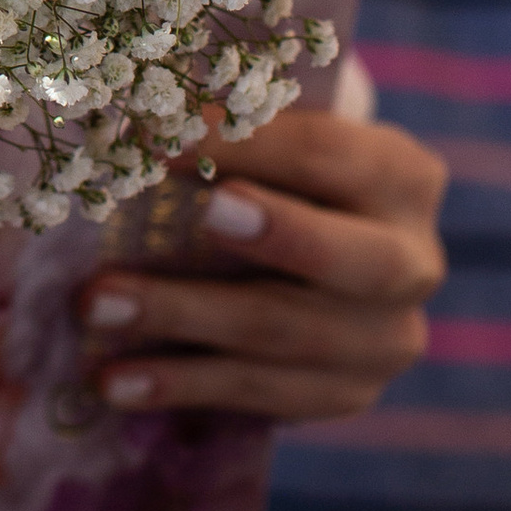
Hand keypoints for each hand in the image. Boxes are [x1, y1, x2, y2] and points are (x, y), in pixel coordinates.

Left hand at [76, 107, 445, 424]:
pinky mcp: (345, 394)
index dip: (244, 144)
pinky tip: (114, 380)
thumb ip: (231, 127)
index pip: (324, 154)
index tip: (160, 136)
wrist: (319, 250)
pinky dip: (183, 385)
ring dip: (186, 318)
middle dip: (271, 236)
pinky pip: (262, 395)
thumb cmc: (277, 171)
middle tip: (201, 216)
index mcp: (401, 176)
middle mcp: (413, 263)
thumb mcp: (276, 137)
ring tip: (98, 305)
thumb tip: (133, 115)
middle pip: (345, 258)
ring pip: (287, 336)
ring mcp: (385, 340)